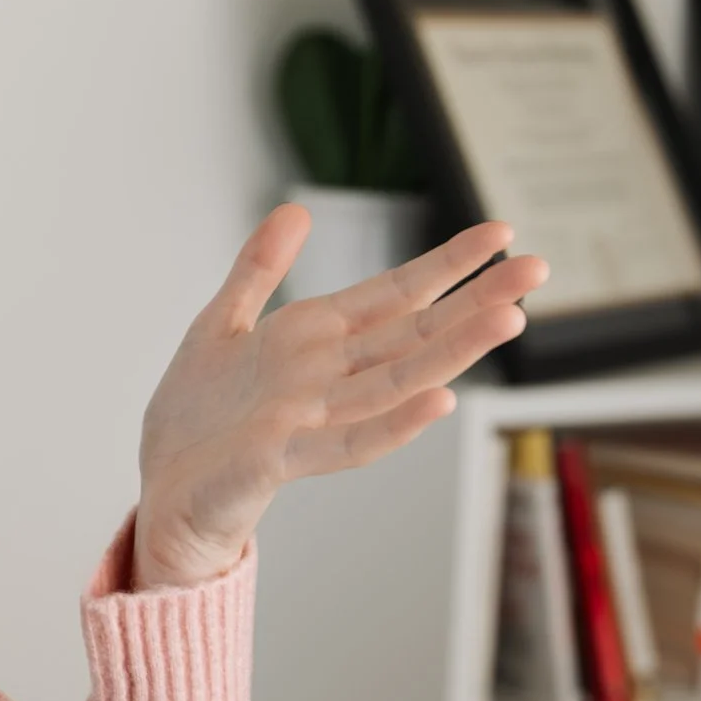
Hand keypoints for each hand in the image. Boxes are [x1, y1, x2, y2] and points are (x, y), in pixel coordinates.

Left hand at [130, 205, 544, 589]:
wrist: (161, 490)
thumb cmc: (195, 418)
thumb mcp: (220, 325)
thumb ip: (258, 270)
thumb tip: (295, 210)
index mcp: (314, 340)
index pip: (394, 294)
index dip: (446, 265)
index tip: (502, 233)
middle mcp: (325, 377)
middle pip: (411, 333)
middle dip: (474, 301)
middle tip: (538, 268)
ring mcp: (310, 419)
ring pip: (395, 381)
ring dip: (452, 351)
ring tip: (509, 317)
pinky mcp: (282, 459)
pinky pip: (348, 443)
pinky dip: (393, 425)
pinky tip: (440, 401)